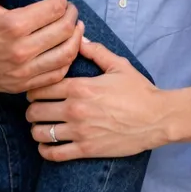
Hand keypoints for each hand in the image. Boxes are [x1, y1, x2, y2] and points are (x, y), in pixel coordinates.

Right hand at [0, 0, 83, 93]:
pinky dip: (66, 61)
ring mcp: (21, 72)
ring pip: (66, 55)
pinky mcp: (19, 85)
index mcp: (12, 25)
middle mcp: (20, 51)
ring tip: (74, 27)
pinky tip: (64, 48)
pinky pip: (55, 75)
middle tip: (69, 9)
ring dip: (76, 38)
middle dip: (72, 15)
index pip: (55, 10)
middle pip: (65, 31)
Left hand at [27, 38, 168, 158]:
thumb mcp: (119, 66)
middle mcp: (75, 109)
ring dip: (37, 129)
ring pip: (40, 133)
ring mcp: (79, 131)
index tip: (36, 91)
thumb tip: (79, 38)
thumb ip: (96, 51)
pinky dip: (45, 150)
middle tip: (37, 109)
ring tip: (41, 126)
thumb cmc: (139, 91)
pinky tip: (47, 145)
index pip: (40, 87)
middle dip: (32, 109)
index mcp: (80, 87)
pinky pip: (54, 153)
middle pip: (35, 111)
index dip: (34, 89)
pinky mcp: (86, 150)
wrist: (157, 118)